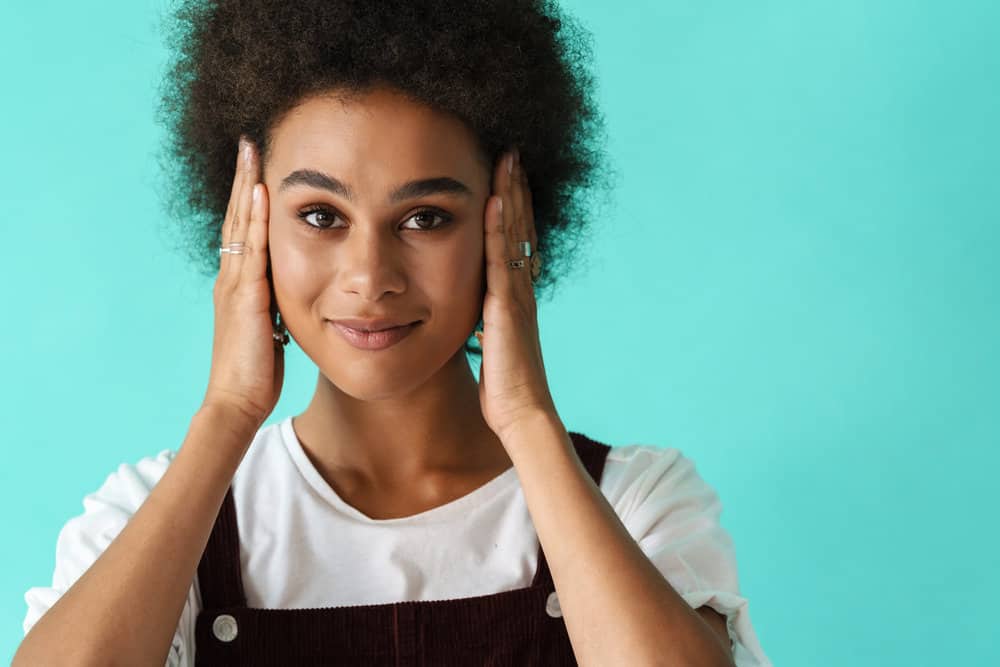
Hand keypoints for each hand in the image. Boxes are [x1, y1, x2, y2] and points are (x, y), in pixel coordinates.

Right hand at [201, 136, 284, 429]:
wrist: (237, 401)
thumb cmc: (254, 372)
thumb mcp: (267, 329)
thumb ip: (273, 306)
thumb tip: (293, 293)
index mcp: (238, 285)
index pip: (244, 231)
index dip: (249, 198)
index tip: (258, 166)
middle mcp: (232, 278)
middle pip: (237, 217)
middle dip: (244, 179)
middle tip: (249, 141)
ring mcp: (236, 284)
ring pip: (241, 225)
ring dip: (247, 186)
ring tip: (252, 150)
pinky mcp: (246, 297)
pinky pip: (252, 250)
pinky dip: (255, 219)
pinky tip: (262, 193)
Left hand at [477, 147, 557, 443]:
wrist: (522, 414)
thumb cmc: (504, 387)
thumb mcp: (491, 345)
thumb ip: (485, 322)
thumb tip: (474, 315)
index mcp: (516, 295)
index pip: (514, 239)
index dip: (512, 206)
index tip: (506, 175)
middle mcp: (521, 288)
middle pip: (519, 226)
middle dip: (515, 188)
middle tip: (511, 151)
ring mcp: (517, 294)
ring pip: (513, 233)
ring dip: (510, 194)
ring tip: (507, 159)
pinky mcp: (507, 307)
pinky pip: (501, 258)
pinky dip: (499, 227)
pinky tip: (494, 199)